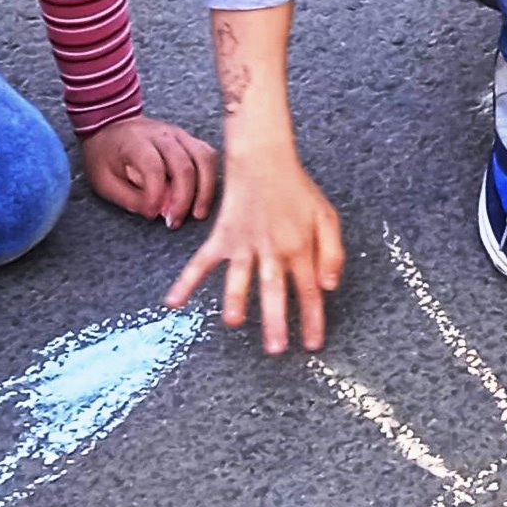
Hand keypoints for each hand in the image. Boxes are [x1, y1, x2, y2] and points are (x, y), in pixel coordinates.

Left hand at [82, 116, 218, 229]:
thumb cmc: (105, 155)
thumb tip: (154, 212)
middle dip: (183, 199)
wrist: (110, 125)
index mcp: (134, 141)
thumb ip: (128, 198)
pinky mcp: (188, 139)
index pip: (153, 167)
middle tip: (174, 222)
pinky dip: (210, 179)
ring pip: (204, 158)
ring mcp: (177, 134)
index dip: (156, 195)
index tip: (152, 214)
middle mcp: (160, 134)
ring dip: (205, 189)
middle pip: (183, 166)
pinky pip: (208, 156)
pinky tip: (202, 198)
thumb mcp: (103, 180)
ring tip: (197, 214)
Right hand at [164, 144, 342, 354]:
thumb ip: (332, 253)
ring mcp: (244, 243)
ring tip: (233, 321)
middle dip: (275, 320)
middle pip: (274, 289)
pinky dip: (186, 280)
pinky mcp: (223, 236)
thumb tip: (328, 287)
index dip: (313, 319)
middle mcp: (271, 248)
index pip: (309, 290)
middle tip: (275, 349)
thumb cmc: (297, 189)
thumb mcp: (326, 216)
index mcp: (299, 246)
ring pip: (239, 275)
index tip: (313, 345)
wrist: (263, 157)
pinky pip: (202, 261)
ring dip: (235, 298)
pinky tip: (173, 301)